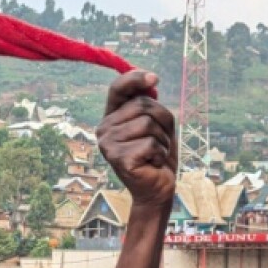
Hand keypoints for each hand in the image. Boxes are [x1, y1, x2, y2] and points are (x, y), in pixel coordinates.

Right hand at [97, 72, 176, 205]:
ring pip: (148, 123)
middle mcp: (104, 129)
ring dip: (163, 139)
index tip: (155, 78)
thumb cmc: (157, 155)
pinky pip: (151, 143)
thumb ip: (150, 104)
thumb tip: (150, 83)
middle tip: (160, 140)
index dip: (135, 78)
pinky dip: (160, 153)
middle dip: (162, 121)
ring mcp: (108, 145)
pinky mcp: (119, 159)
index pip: (118, 88)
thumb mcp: (158, 124)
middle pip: (142, 104)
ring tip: (156, 153)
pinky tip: (153, 164)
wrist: (157, 189)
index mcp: (111, 117)